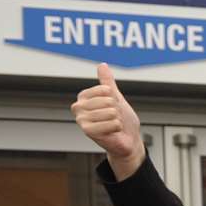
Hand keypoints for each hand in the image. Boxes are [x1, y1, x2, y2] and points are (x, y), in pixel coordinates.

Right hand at [71, 64, 144, 179]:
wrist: (127, 140)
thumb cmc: (121, 119)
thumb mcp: (115, 98)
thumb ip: (107, 82)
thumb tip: (102, 65)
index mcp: (84, 96)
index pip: (106, 89)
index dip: (115, 99)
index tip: (113, 107)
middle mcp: (78, 106)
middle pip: (109, 101)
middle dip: (117, 111)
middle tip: (113, 118)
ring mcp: (81, 119)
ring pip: (111, 112)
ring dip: (117, 120)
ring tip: (113, 125)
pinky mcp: (87, 131)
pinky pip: (113, 123)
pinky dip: (117, 128)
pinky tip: (112, 132)